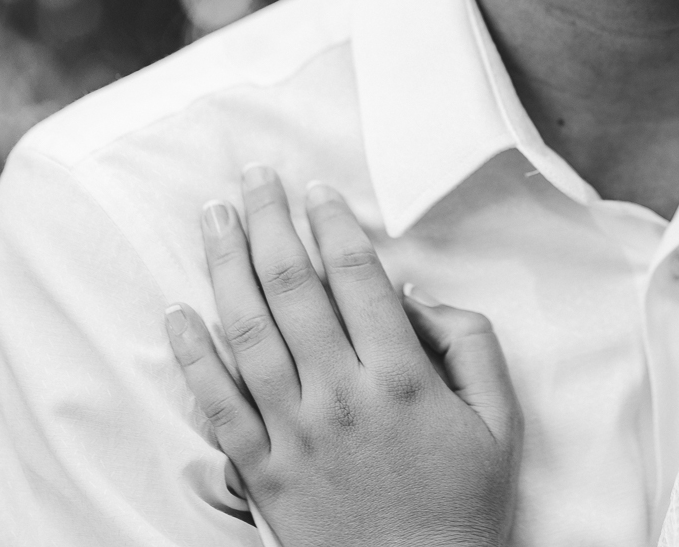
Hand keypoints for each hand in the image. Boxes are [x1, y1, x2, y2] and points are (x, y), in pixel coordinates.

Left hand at [164, 166, 521, 546]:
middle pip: (293, 289)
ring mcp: (294, 433)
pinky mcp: (262, 470)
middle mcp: (340, 396)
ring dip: (224, 267)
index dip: (334, 224)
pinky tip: (178, 314)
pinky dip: (194, 357)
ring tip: (214, 218)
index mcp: (401, 378)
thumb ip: (469, 343)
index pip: (357, 278)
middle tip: (254, 176)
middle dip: (270, 222)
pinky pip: (219, 404)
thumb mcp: (500, 419)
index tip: (318, 189)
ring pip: (248, 333)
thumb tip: (415, 294)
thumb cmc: (464, 501)